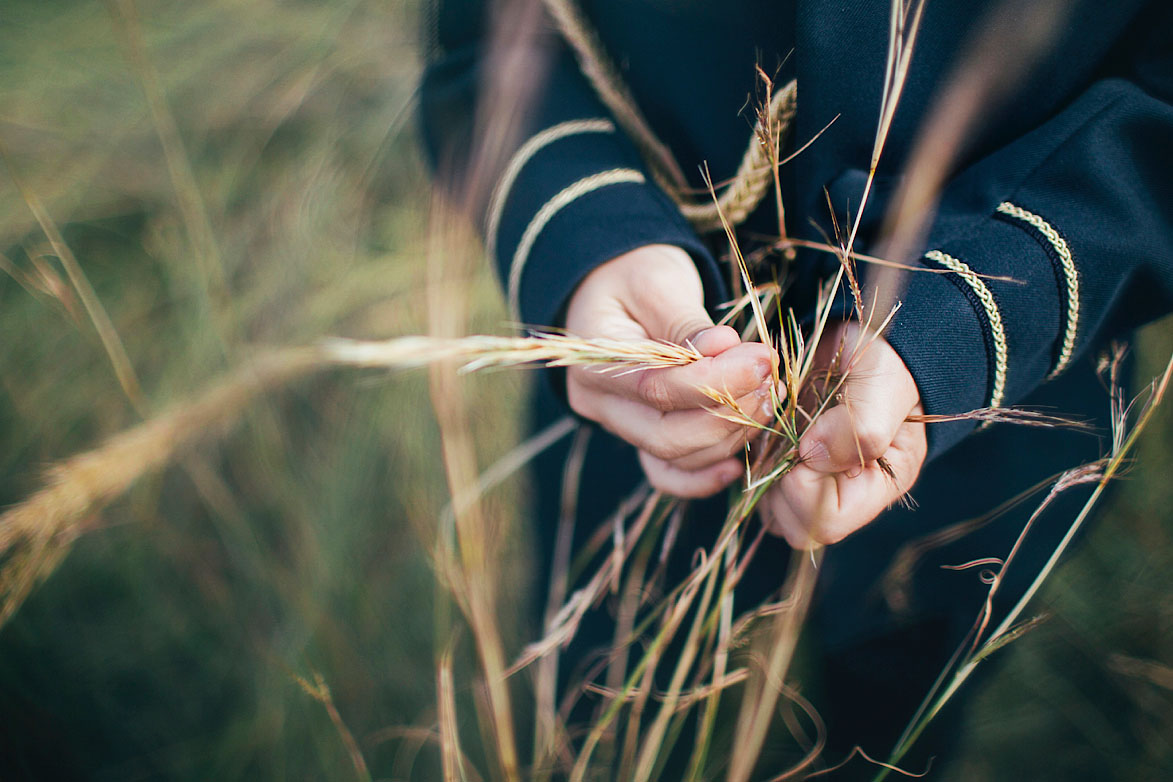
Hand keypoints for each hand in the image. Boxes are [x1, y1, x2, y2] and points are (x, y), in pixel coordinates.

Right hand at [565, 244, 777, 497]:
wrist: (616, 284)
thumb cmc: (635, 274)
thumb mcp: (659, 283)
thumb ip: (687, 323)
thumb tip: (724, 347)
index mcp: (593, 362)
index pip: (656, 388)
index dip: (715, 382)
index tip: (761, 360)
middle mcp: (598, 404)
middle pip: (666, 436)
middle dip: (729, 414)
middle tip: (770, 377)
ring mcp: (619, 426)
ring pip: (676, 458)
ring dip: (730, 436)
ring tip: (766, 395)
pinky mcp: (642, 437)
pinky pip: (669, 474)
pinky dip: (704, 477)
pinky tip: (739, 464)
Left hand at [760, 321, 925, 547]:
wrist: (862, 333)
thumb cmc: (885, 360)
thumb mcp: (886, 385)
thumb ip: (862, 426)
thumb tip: (814, 457)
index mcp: (876, 486)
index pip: (827, 523)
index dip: (805, 490)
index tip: (805, 443)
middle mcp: (839, 493)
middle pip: (790, 523)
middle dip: (775, 482)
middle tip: (782, 434)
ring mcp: (807, 478)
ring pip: (765, 504)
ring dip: (759, 466)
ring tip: (772, 423)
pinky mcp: (781, 459)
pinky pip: (751, 476)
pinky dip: (748, 451)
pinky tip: (762, 419)